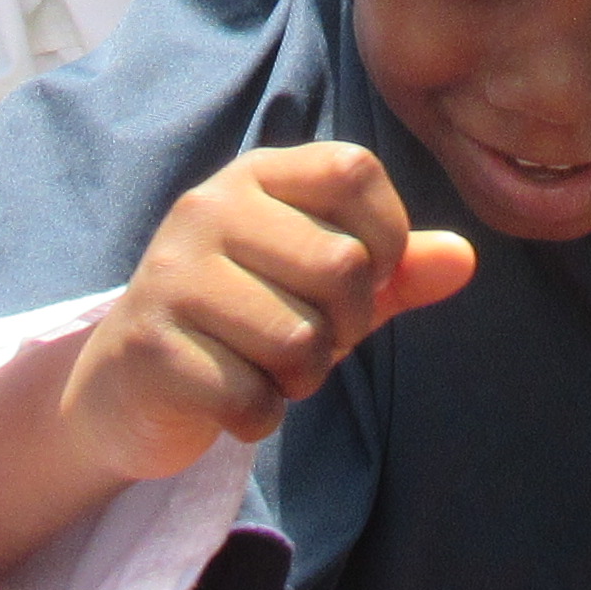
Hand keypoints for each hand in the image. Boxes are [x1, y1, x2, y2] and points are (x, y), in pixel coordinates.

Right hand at [59, 144, 477, 485]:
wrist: (126, 383)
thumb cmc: (244, 321)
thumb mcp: (322, 287)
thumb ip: (394, 270)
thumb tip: (465, 259)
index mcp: (257, 176)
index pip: (355, 171)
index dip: (386, 236)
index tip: (364, 279)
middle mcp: (208, 208)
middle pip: (341, 265)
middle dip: (345, 328)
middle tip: (307, 342)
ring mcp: (172, 274)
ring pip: (299, 340)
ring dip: (300, 378)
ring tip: (265, 370)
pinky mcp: (149, 345)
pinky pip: (250, 396)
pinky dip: (258, 417)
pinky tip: (231, 403)